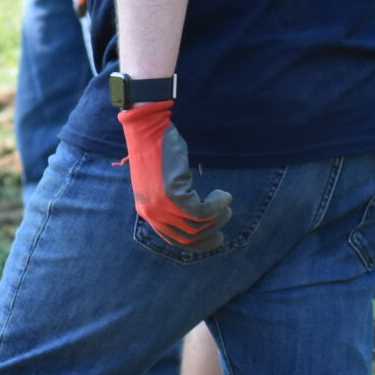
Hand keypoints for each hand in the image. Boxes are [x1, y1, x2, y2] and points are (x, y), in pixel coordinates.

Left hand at [118, 100, 231, 251]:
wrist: (148, 130)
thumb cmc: (158, 153)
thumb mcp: (161, 185)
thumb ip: (173, 205)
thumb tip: (199, 222)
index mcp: (148, 213)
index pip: (176, 241)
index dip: (200, 244)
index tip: (218, 239)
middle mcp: (152, 213)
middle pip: (190, 237)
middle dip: (214, 230)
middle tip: (226, 213)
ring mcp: (160, 205)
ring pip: (199, 225)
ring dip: (219, 216)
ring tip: (225, 202)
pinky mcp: (171, 194)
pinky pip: (202, 211)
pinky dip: (218, 205)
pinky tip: (224, 195)